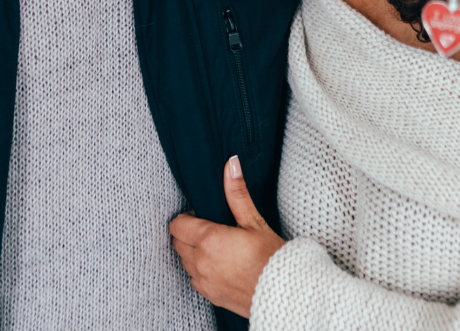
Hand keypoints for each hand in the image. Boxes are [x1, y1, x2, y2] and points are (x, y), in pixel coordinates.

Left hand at [169, 156, 285, 316]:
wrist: (282, 293)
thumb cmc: (270, 256)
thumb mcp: (254, 222)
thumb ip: (237, 193)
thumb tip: (231, 164)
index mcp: (208, 240)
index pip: (177, 225)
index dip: (187, 218)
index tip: (202, 216)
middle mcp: (200, 262)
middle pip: (177, 243)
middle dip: (188, 234)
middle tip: (210, 229)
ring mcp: (203, 281)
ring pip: (184, 261)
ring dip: (193, 253)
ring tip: (216, 247)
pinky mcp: (209, 295)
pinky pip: (195, 279)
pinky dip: (201, 270)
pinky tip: (220, 265)